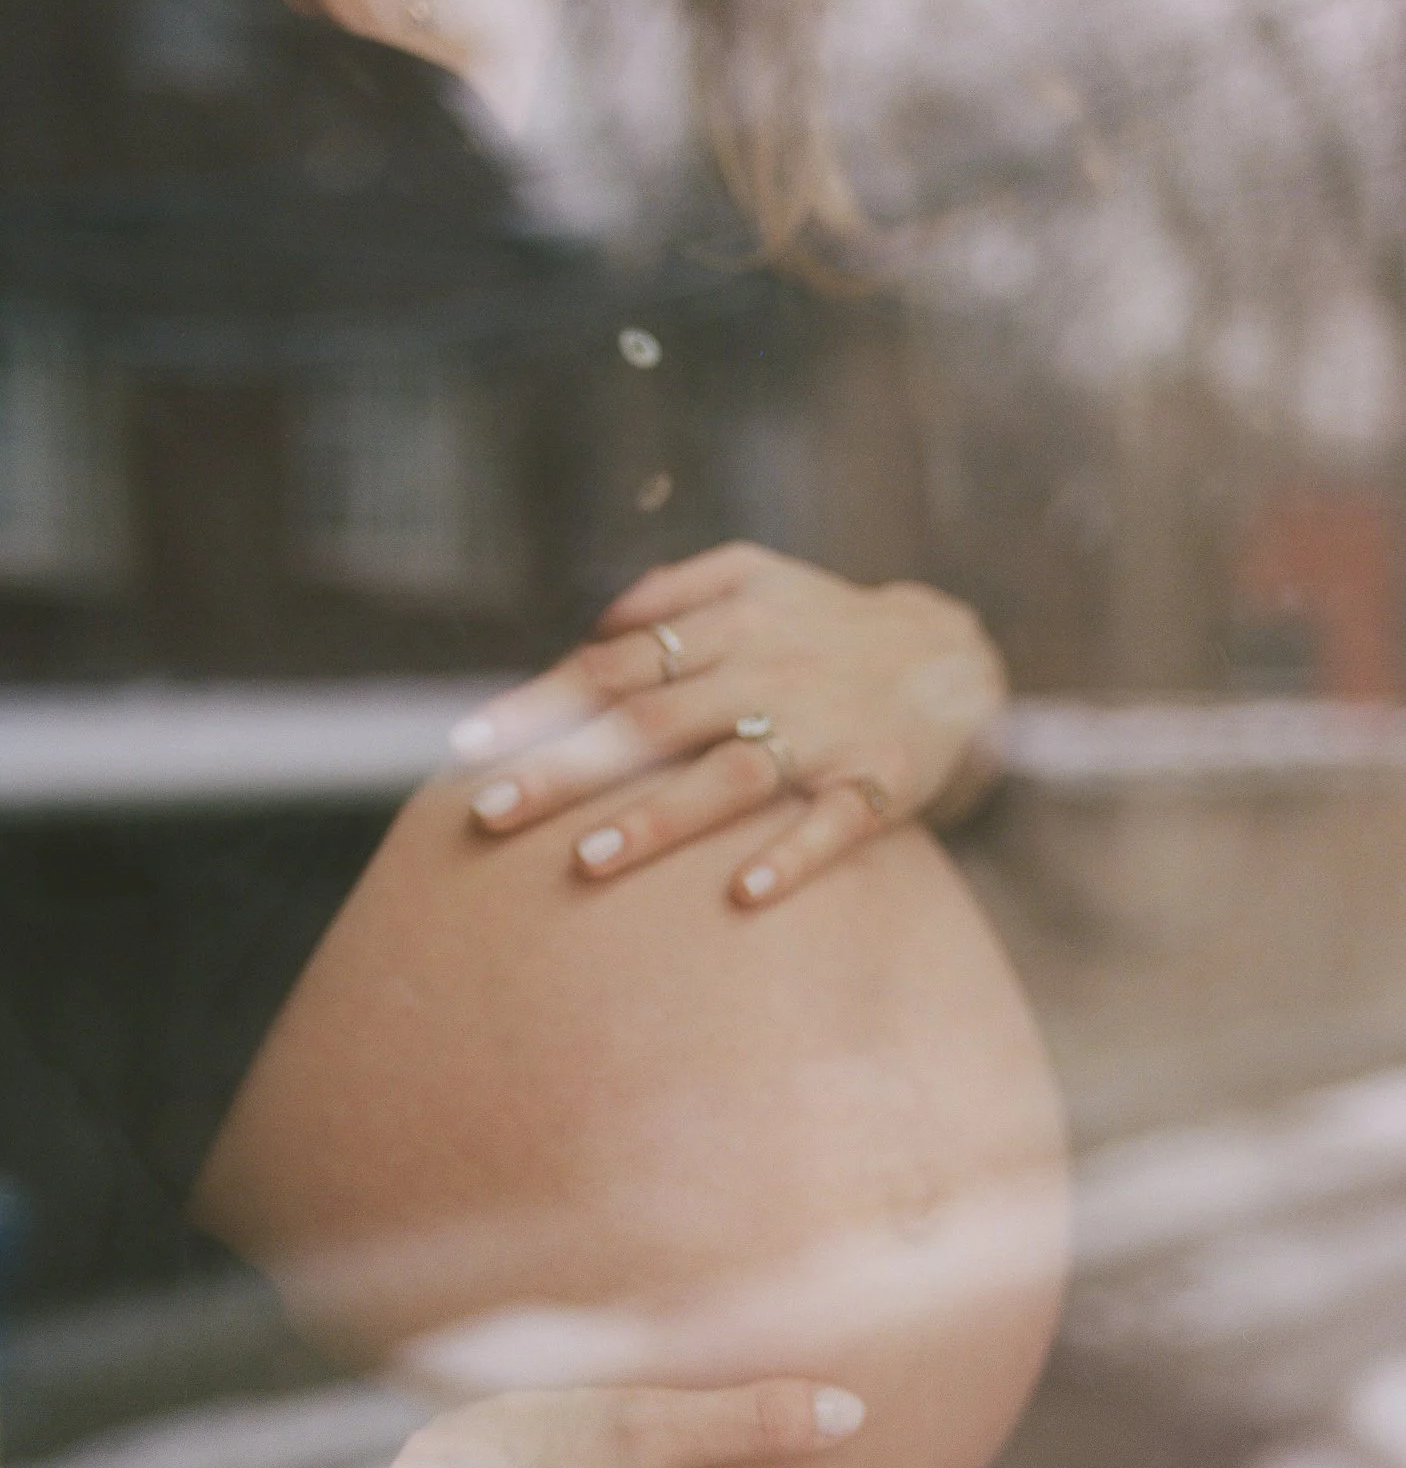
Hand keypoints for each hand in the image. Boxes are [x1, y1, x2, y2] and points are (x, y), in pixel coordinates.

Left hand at [450, 544, 1006, 907]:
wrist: (953, 655)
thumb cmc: (824, 624)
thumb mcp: (756, 574)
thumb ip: (672, 591)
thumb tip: (594, 629)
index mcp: (729, 628)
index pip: (617, 665)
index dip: (541, 702)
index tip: (467, 744)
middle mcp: (769, 676)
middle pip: (653, 724)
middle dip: (567, 768)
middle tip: (491, 812)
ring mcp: (825, 731)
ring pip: (732, 776)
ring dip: (660, 818)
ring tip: (588, 861)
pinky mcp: (881, 781)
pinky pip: (836, 824)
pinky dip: (793, 854)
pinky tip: (745, 892)